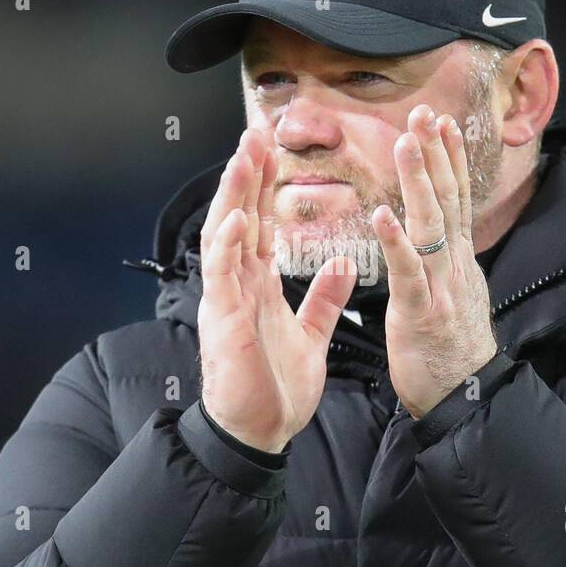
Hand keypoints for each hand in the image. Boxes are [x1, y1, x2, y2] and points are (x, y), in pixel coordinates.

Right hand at [198, 128, 358, 452]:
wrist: (261, 433)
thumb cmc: (277, 389)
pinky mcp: (225, 322)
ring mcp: (227, 300)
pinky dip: (229, 244)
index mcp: (257, 286)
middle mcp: (238, 286)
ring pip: (225, 236)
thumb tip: (343, 263)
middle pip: (239, 218)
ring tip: (243, 157)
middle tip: (254, 133)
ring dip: (233, 195)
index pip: (261, 225)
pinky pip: (222, 275)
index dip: (265, 187)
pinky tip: (239, 217)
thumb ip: (324, 298)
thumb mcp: (312, 335)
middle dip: (246, 176)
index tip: (272, 149)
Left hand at [371, 104, 498, 418]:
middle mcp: (455, 266)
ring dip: (418, 182)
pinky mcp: (421, 312)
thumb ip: (447, 264)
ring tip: (406, 144)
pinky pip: (408, 272)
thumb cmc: (450, 350)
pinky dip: (396, 241)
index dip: (449, 160)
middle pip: (448, 200)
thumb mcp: (455, 295)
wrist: (464, 396)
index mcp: (458, 261)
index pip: (456, 199)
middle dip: (436, 155)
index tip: (441, 123)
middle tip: (424, 114)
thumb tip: (445, 238)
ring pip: (431, 225)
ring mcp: (441, 287)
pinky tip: (382, 214)